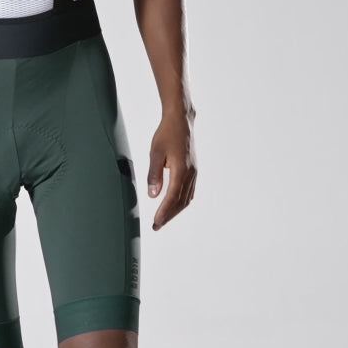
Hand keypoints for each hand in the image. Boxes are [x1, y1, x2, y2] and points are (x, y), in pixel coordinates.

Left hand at [147, 107, 196, 229]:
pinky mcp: (193, 170)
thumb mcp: (155, 153)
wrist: (181, 121)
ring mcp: (193, 172)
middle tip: (157, 226)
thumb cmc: (167, 134)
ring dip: (175, 210)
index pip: (172, 197)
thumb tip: (153, 194)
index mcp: (181, 170)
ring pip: (186, 198)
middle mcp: (190, 173)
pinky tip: (173, 205)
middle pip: (181, 202)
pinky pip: (189, 191)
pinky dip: (181, 202)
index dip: (164, 212)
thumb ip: (154, 174)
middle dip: (169, 216)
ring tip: (163, 219)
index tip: (156, 223)